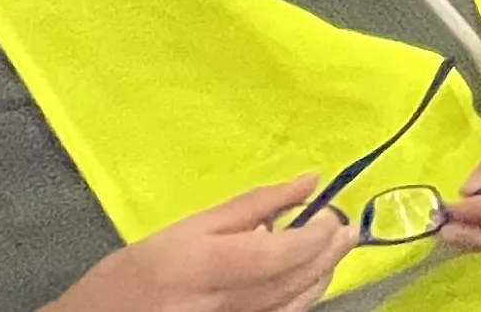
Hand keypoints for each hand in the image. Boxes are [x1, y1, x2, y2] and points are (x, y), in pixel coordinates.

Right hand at [41, 175, 351, 311]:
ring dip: (321, 275)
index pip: (275, 254)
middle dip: (328, 254)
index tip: (332, 214)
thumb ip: (249, 206)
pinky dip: (302, 298)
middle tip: (348, 229)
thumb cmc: (132, 274)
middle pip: (290, 281)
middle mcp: (215, 303)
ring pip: (293, 305)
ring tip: (335, 249)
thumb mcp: (183, 229)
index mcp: (199, 264)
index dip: (313, 236)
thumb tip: (308, 181)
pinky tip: (309, 279)